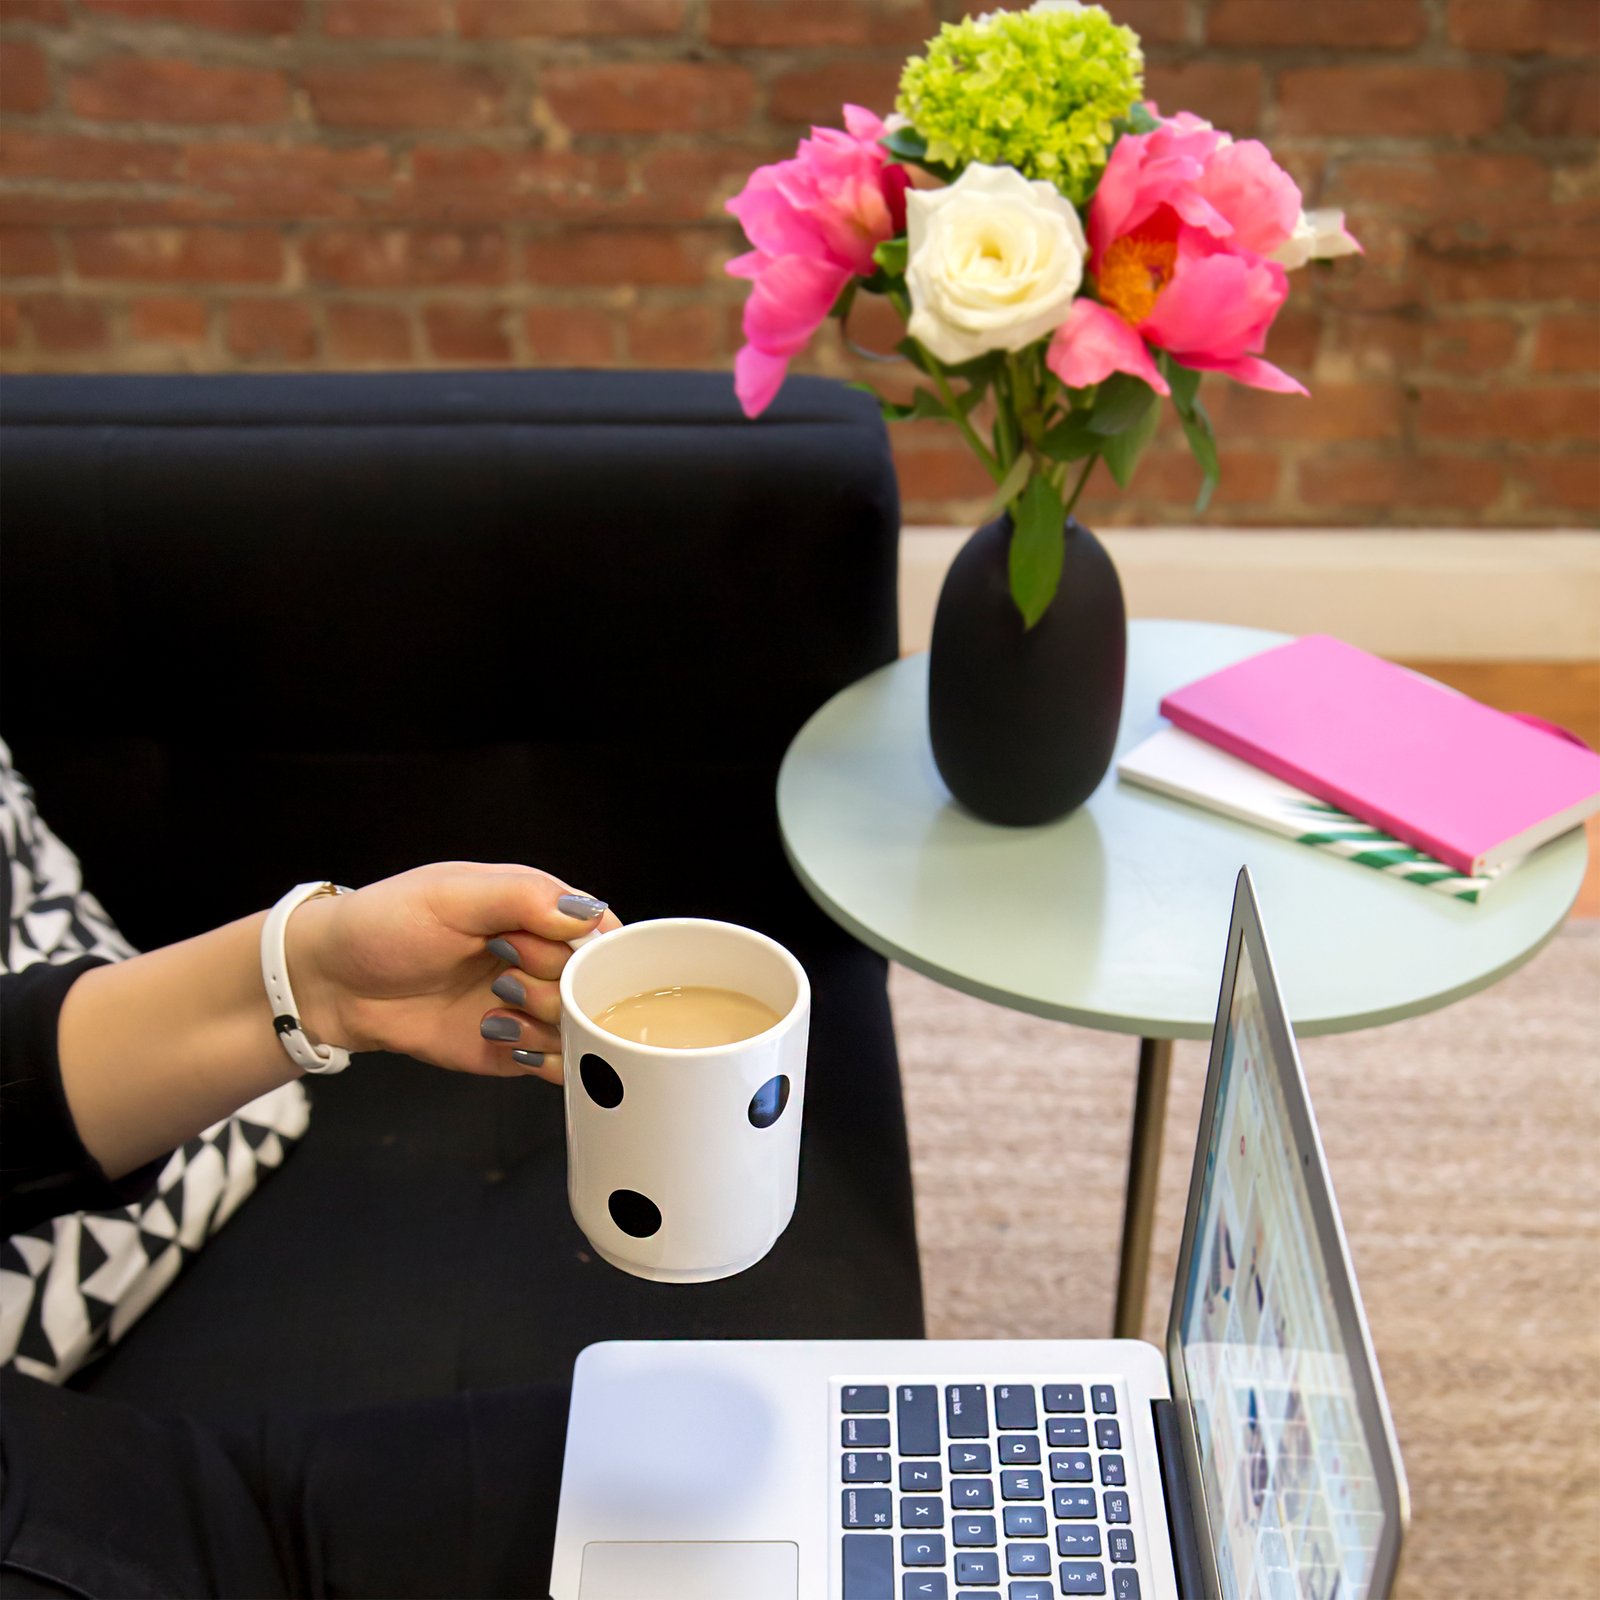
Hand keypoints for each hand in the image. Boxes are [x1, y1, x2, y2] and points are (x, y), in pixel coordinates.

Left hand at [288, 862, 622, 1086]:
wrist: (333, 984)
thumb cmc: (384, 924)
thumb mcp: (450, 895)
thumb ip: (523, 897)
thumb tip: (588, 914)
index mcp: (537, 910)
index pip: (601, 932)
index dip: (587, 948)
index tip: (545, 951)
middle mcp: (542, 959)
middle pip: (596, 984)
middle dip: (555, 985)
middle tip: (503, 976)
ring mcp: (531, 1006)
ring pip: (584, 1027)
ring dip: (545, 1023)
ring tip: (493, 1010)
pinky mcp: (515, 1049)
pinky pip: (562, 1064)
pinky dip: (546, 1059)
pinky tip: (499, 1036)